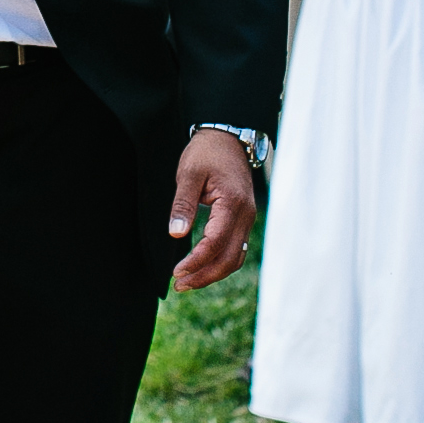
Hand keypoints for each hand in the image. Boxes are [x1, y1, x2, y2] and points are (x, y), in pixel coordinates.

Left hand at [167, 128, 257, 291]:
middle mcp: (246, 215)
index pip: (216, 242)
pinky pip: (236, 249)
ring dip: (213, 273)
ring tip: (188, 282)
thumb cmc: (206, 153)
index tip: (177, 271)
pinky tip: (203, 268)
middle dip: (204, 275)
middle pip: (230, 258)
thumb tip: (176, 233)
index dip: (197, 261)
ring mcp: (247, 219)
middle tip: (179, 284)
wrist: (227, 138)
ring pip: (236, 257)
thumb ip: (182, 204)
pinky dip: (221, 263)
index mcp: (232, 204)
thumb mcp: (188, 174)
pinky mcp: (243, 220)